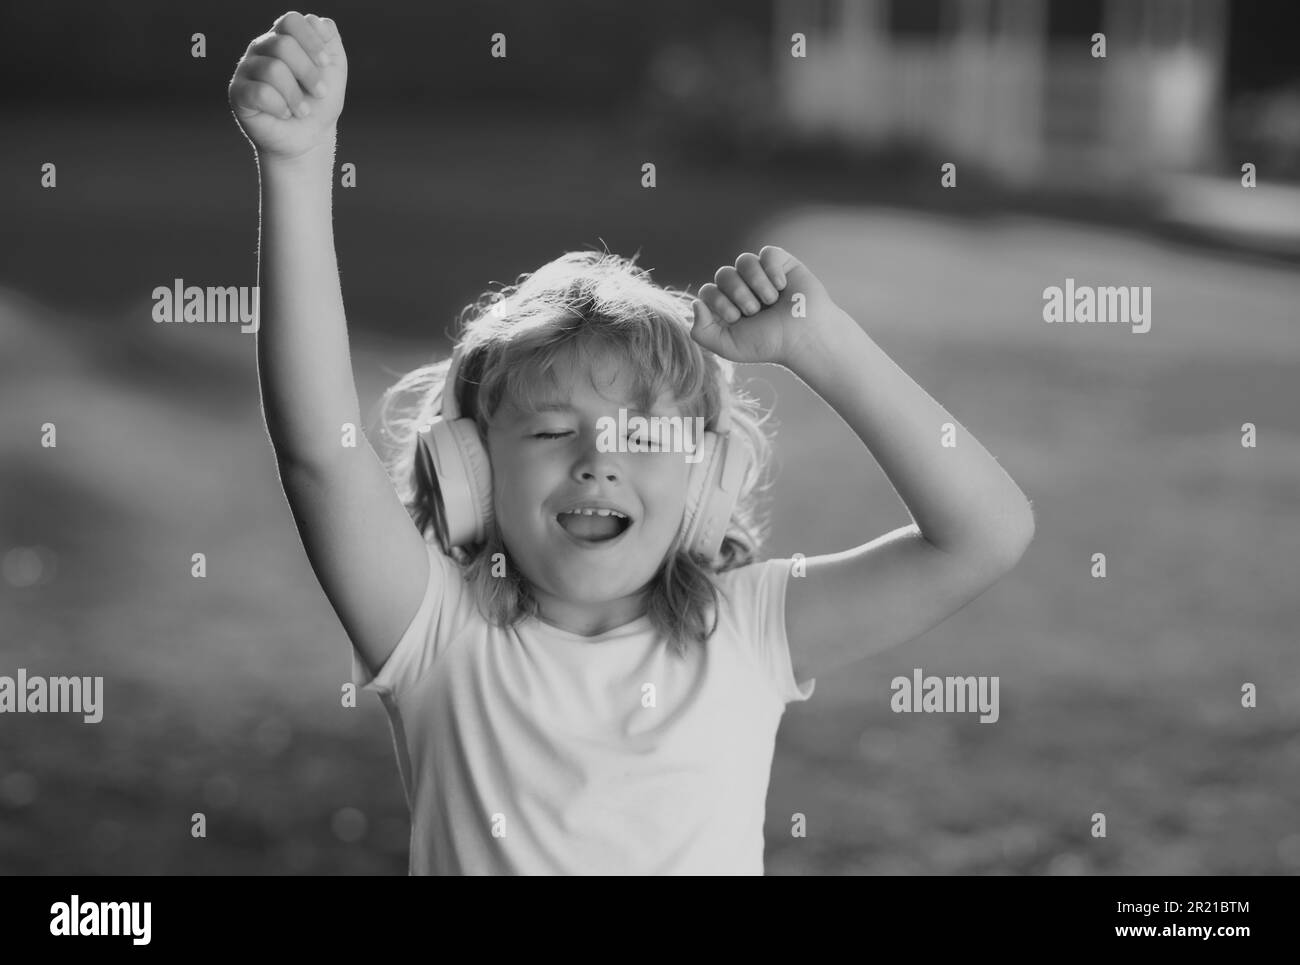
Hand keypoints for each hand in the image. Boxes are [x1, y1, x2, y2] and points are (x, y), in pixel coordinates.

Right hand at [228, 11, 346, 161]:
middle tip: (319, 93)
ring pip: (273, 69)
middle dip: (309, 73)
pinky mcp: (238, 93)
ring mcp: (247, 69)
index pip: (291, 21)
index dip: (312, 41)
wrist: (309, 138)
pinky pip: (259, 92)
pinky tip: (284, 114)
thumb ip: (330, 42)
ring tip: (302, 111)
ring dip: (296, 96)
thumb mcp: (334, 71)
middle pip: (283, 45)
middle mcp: (261, 48)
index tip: (325, 65)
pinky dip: (280, 107)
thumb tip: (319, 21)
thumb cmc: (319, 103)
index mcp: (282, 38)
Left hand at [690, 246, 840, 366]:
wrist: (803, 336)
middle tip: (757, 311)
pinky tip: (783, 286)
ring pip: (744, 260)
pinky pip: (766, 253)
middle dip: (739, 295)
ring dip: (757, 284)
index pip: (708, 291)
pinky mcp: (781, 262)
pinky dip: (773, 271)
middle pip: (724, 274)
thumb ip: (702, 332)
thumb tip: (696, 303)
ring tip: (772, 300)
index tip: (738, 319)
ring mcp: (761, 273)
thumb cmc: (768, 343)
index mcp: (727, 305)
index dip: (720, 303)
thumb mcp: (729, 346)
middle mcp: (742, 286)